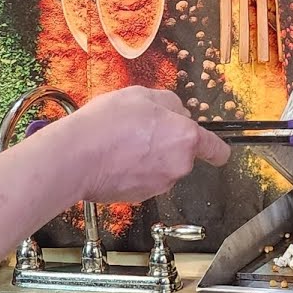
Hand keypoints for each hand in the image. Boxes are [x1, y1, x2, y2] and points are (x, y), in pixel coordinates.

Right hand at [49, 87, 229, 203]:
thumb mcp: (141, 95)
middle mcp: (179, 165)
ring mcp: (160, 184)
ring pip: (162, 168)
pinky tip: (115, 159)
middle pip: (183, 155)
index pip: (217, 150)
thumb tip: (178, 113)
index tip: (216, 150)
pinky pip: (144, 180)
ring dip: (150, 158)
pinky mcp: (141, 196)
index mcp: (186, 138)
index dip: (217, 149)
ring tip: (122, 143)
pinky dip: (134, 172)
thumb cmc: (106, 124)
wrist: (75, 157)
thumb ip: (169, 103)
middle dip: (168, 144)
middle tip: (140, 130)